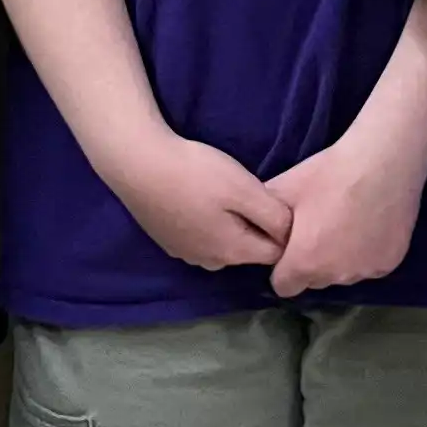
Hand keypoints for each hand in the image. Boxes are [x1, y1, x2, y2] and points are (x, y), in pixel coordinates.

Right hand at [103, 130, 294, 271]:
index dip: (285, 230)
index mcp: (233, 252)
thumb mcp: (245, 189)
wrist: (136, 164)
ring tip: (224, 194)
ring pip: (224, 244)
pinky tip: (199, 198)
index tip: (279, 203)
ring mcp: (185, 254)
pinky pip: (201, 237)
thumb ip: (274, 216)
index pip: (276, 254)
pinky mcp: (167, 241)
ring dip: (231, 225)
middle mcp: (211, 262)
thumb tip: (291, 234)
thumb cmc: (196, 174)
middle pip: (249, 250)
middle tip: (251, 193)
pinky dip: (207, 222)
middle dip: (257, 228)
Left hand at [264, 130, 426, 298]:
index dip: (284, 267)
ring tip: (348, 224)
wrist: (382, 161)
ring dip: (341, 259)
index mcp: (304, 264)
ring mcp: (365, 272)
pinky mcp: (390, 263)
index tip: (291, 246)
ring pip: (344, 273)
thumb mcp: (284, 188)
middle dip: (313, 262)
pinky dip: (368, 252)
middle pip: (315, 280)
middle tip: (321, 228)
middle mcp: (334, 276)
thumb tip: (254, 227)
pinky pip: (370, 265)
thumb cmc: (329, 174)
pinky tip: (371, 225)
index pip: (284, 286)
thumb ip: (262, 216)